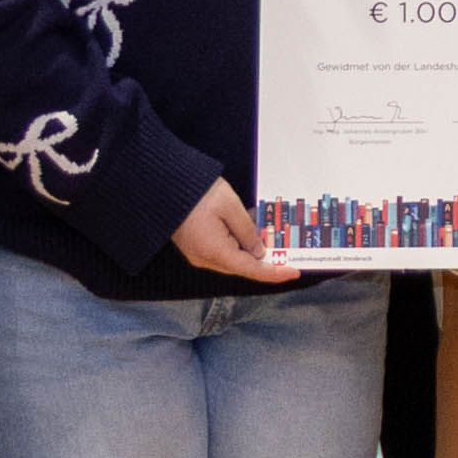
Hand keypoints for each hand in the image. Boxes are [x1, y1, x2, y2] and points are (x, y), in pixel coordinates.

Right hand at [173, 181, 299, 285]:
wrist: (163, 185)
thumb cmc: (196, 192)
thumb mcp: (231, 207)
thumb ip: (248, 231)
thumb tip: (258, 251)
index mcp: (215, 252)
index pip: (252, 270)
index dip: (275, 273)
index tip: (294, 272)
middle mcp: (205, 259)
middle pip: (242, 267)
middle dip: (266, 262)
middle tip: (287, 254)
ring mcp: (198, 254)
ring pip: (232, 260)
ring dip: (252, 252)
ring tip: (270, 239)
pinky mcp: (195, 246)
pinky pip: (222, 252)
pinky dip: (238, 246)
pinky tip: (249, 233)